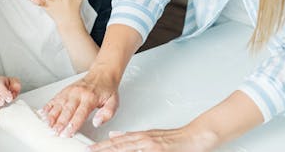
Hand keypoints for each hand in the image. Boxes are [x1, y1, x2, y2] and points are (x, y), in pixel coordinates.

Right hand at [40, 70, 118, 136]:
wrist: (101, 74)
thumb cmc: (106, 89)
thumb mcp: (113, 102)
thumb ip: (107, 114)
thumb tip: (97, 122)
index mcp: (90, 98)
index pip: (80, 113)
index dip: (72, 124)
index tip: (67, 132)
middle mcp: (78, 93)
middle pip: (67, 110)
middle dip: (60, 122)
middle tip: (55, 132)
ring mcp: (70, 91)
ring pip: (58, 105)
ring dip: (52, 116)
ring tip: (47, 124)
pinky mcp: (64, 90)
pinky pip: (54, 99)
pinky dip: (48, 106)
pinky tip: (43, 113)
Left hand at [88, 126, 217, 151]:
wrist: (195, 137)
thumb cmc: (175, 138)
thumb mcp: (150, 135)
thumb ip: (131, 137)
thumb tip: (113, 136)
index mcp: (140, 137)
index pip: (117, 143)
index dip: (102, 146)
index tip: (90, 149)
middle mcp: (144, 141)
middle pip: (119, 147)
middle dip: (103, 150)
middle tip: (89, 151)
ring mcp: (152, 147)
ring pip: (128, 150)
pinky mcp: (160, 151)